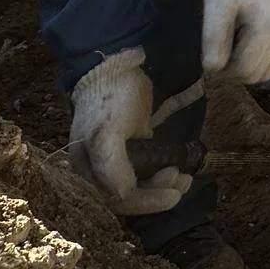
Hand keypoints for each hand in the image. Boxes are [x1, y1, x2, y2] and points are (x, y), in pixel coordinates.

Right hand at [69, 49, 191, 214]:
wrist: (117, 66)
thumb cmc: (111, 99)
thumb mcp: (107, 133)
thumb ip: (111, 167)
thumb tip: (124, 196)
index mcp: (85, 169)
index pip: (115, 201)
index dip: (146, 202)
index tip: (174, 195)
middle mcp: (96, 170)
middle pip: (128, 198)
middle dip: (158, 194)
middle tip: (183, 180)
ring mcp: (112, 160)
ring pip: (138, 187)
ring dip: (162, 187)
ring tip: (184, 177)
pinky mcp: (128, 149)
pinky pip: (143, 173)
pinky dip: (160, 175)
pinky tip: (176, 168)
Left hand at [201, 0, 269, 83]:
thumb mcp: (214, 7)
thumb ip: (213, 38)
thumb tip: (213, 69)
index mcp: (266, 24)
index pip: (244, 68)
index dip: (224, 72)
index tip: (211, 62)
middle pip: (256, 74)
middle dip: (234, 74)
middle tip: (219, 59)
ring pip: (267, 74)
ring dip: (246, 73)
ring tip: (231, 55)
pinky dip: (259, 67)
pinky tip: (246, 54)